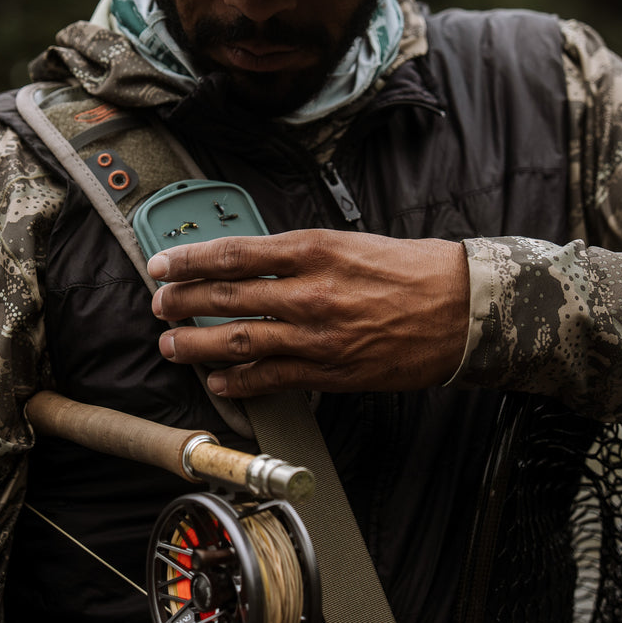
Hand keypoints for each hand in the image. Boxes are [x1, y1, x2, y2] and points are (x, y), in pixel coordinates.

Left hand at [147, 230, 469, 396]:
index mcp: (313, 249)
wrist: (462, 309)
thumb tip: (251, 263)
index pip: (233, 253)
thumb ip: (298, 254)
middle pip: (226, 297)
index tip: (164, 263)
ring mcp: (317, 336)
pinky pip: (270, 378)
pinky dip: (238, 381)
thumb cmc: (412, 270)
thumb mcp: (349, 242)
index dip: (189, 260)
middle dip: (182, 302)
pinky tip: (218, 380)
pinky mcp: (330, 372)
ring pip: (239, 341)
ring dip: (197, 345)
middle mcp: (309, 292)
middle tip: (159, 304)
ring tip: (172, 344)